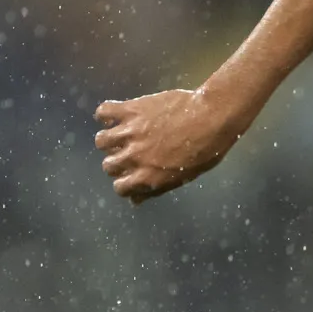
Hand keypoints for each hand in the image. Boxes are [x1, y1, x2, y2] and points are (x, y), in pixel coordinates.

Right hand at [97, 87, 244, 202]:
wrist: (211, 117)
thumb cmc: (205, 150)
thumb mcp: (182, 177)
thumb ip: (156, 189)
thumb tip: (135, 201)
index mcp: (147, 177)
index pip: (120, 188)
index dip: (124, 182)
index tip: (130, 175)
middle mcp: (134, 157)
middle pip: (108, 166)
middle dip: (116, 161)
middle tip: (127, 153)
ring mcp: (130, 133)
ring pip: (101, 141)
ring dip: (108, 140)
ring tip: (118, 134)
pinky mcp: (131, 110)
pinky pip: (104, 111)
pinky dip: (105, 114)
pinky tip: (113, 115)